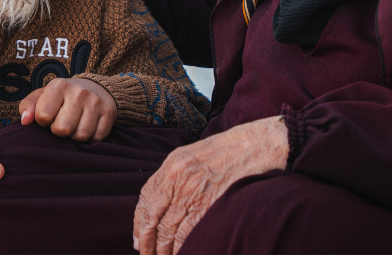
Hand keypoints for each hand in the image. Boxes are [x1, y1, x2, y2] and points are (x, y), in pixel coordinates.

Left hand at [18, 77, 116, 141]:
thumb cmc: (63, 97)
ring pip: (81, 136)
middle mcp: (79, 92)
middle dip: (60, 131)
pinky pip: (97, 138)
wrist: (96, 88)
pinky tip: (88, 127)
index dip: (44, 121)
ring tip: (75, 125)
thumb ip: (28, 106)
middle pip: (62, 129)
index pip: (43, 116)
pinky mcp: (109, 113)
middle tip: (63, 122)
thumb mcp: (44, 95)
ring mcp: (96, 102)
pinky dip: (91, 138)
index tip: (49, 116)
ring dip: (75, 136)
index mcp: (59, 85)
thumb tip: (25, 121)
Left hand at [133, 115, 287, 253]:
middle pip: (153, 217)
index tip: (139, 238)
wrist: (252, 146)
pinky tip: (179, 254)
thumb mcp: (192, 156)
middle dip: (147, 240)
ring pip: (168, 229)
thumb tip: (161, 202)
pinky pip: (186, 232)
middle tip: (146, 254)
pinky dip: (180, 247)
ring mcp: (192, 191)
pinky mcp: (207, 204)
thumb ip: (174, 176)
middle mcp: (177, 178)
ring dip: (162, 248)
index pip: (146, 198)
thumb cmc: (225, 151)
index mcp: (171, 165)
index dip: (139, 222)